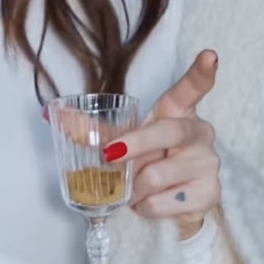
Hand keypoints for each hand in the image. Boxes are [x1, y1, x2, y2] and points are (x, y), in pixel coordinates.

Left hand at [104, 50, 221, 238]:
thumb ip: (94, 129)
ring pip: (156, 175)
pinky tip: (150, 203)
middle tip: (110, 155)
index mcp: (179, 113)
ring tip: (135, 190)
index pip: (192, 89)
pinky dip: (145, 207)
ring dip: (134, 188)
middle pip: (167, 132)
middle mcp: (200, 133)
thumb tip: (53, 113)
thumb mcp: (124, 142)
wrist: (173, 206)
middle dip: (135, 145)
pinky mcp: (210, 193)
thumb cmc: (149, 162)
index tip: (209, 55)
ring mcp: (208, 163)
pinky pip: (161, 202)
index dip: (201, 73)